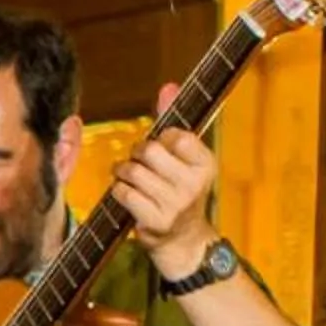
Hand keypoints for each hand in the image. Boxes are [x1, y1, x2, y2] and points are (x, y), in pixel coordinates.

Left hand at [117, 84, 220, 275]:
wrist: (183, 240)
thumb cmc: (179, 191)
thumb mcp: (185, 159)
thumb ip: (174, 122)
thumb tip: (168, 86)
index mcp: (206, 164)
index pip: (176, 135)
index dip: (161, 138)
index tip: (160, 147)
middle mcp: (194, 184)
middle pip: (150, 151)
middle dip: (137, 153)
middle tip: (136, 160)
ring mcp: (175, 204)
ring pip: (134, 171)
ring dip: (123, 171)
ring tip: (127, 176)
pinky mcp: (155, 220)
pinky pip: (124, 193)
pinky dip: (119, 190)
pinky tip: (125, 193)